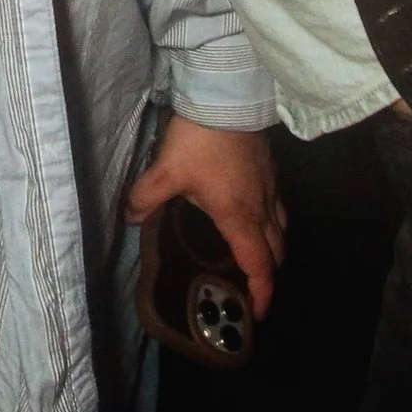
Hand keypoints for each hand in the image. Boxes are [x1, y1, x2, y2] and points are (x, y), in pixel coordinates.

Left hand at [127, 118, 282, 317]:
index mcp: (239, 217)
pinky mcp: (270, 170)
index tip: (256, 314)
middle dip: (267, 275)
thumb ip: (144, 199)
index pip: (259, 266)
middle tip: (251, 289)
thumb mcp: (165, 172)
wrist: (226, 98)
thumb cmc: (199, 141)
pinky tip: (253, 216)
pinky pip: (278, 207)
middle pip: (277, 252)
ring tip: (255, 258)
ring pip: (281, 228)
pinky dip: (271, 223)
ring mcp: (270, 187)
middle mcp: (262, 207)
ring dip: (272, 249)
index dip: (261, 294)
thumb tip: (129, 219)